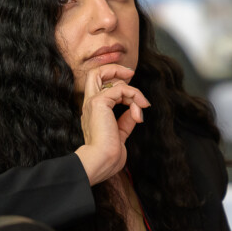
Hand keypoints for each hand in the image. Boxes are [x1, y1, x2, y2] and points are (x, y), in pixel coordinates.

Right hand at [75, 64, 149, 184]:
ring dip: (133, 92)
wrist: (102, 161)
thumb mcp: (120, 135)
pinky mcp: (99, 102)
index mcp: (93, 112)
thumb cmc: (109, 155)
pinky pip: (121, 89)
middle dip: (115, 69)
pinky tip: (138, 113)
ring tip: (142, 108)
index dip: (116, 82)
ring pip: (110, 78)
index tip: (132, 89)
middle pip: (96, 73)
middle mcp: (90, 104)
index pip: (100, 87)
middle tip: (131, 74)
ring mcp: (93, 102)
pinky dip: (134, 97)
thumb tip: (135, 112)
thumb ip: (125, 121)